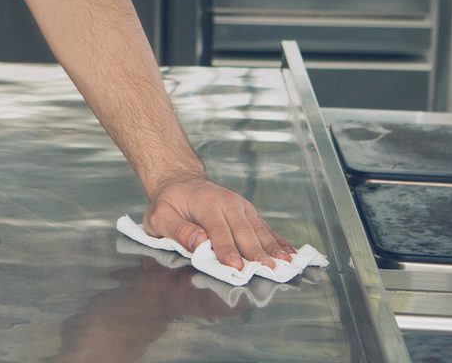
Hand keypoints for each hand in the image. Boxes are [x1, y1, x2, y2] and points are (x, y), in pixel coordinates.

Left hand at [143, 175, 295, 270]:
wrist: (180, 180)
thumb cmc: (169, 203)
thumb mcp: (160, 216)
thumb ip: (178, 230)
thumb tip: (200, 242)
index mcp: (206, 203)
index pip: (218, 229)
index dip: (227, 249)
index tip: (236, 266)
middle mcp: (228, 202)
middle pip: (243, 230)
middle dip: (256, 252)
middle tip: (268, 270)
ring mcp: (241, 206)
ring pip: (258, 229)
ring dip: (272, 247)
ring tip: (286, 264)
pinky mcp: (249, 212)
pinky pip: (265, 228)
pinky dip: (278, 241)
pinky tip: (290, 254)